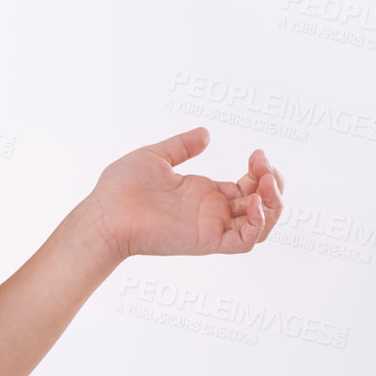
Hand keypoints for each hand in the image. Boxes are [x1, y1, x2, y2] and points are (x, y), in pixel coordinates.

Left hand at [84, 127, 285, 260]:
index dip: (260, 172)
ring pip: (260, 225)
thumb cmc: (120, 188)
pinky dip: (258, 224)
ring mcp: (211, 227)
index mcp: (203, 193)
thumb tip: (205, 133)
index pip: (247, 187)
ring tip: (266, 180)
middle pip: (261, 206)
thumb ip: (182, 146)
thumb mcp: (156, 156)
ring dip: (273, 204)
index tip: (258, 153)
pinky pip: (244, 241)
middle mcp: (212, 212)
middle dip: (272, 184)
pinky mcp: (206, 241)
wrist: (103, 212)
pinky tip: (255, 202)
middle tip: (264, 165)